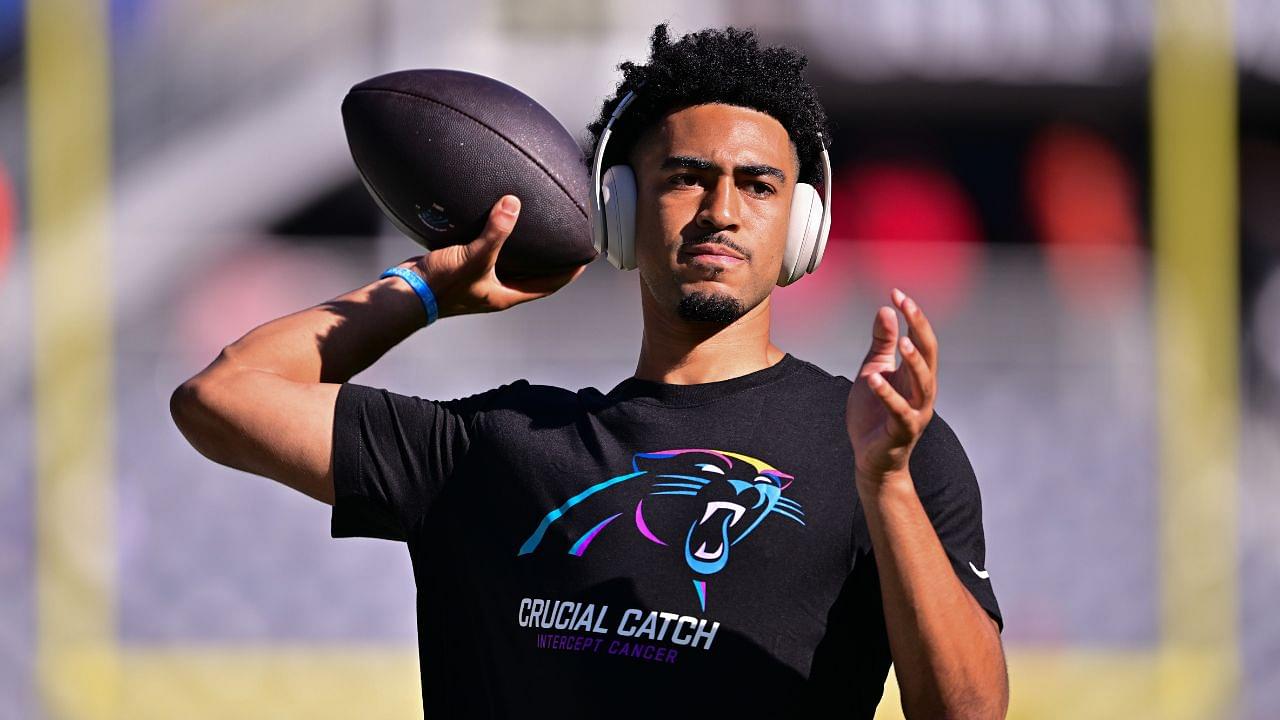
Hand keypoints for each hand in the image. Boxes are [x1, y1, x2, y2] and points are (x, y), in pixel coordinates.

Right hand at [398, 195, 586, 318]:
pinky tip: (499, 222)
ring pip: (512, 264)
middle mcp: (497, 289)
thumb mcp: (474, 256)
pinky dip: (499, 240)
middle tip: (566, 242)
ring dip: (526, 250)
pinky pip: (490, 252)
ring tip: (539, 229)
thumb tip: (513, 203)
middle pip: (534, 275)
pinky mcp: (464, 268)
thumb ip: (495, 232)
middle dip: (551, 261)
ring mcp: (480, 280)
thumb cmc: (441, 285)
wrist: (406, 292)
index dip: (568, 273)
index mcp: (506, 294)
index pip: (548, 285)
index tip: (584, 258)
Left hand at [845, 288, 938, 482]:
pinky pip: (899, 412)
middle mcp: (922, 391)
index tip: (896, 293)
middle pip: (929, 355)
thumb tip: (886, 310)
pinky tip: (874, 381)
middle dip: (919, 328)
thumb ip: (882, 344)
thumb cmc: (874, 415)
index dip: (912, 316)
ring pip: (924, 383)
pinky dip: (888, 396)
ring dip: (915, 362)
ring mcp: (915, 412)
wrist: (870, 459)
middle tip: (905, 304)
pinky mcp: (902, 431)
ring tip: (904, 342)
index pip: (921, 339)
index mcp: (915, 375)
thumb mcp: (873, 371)